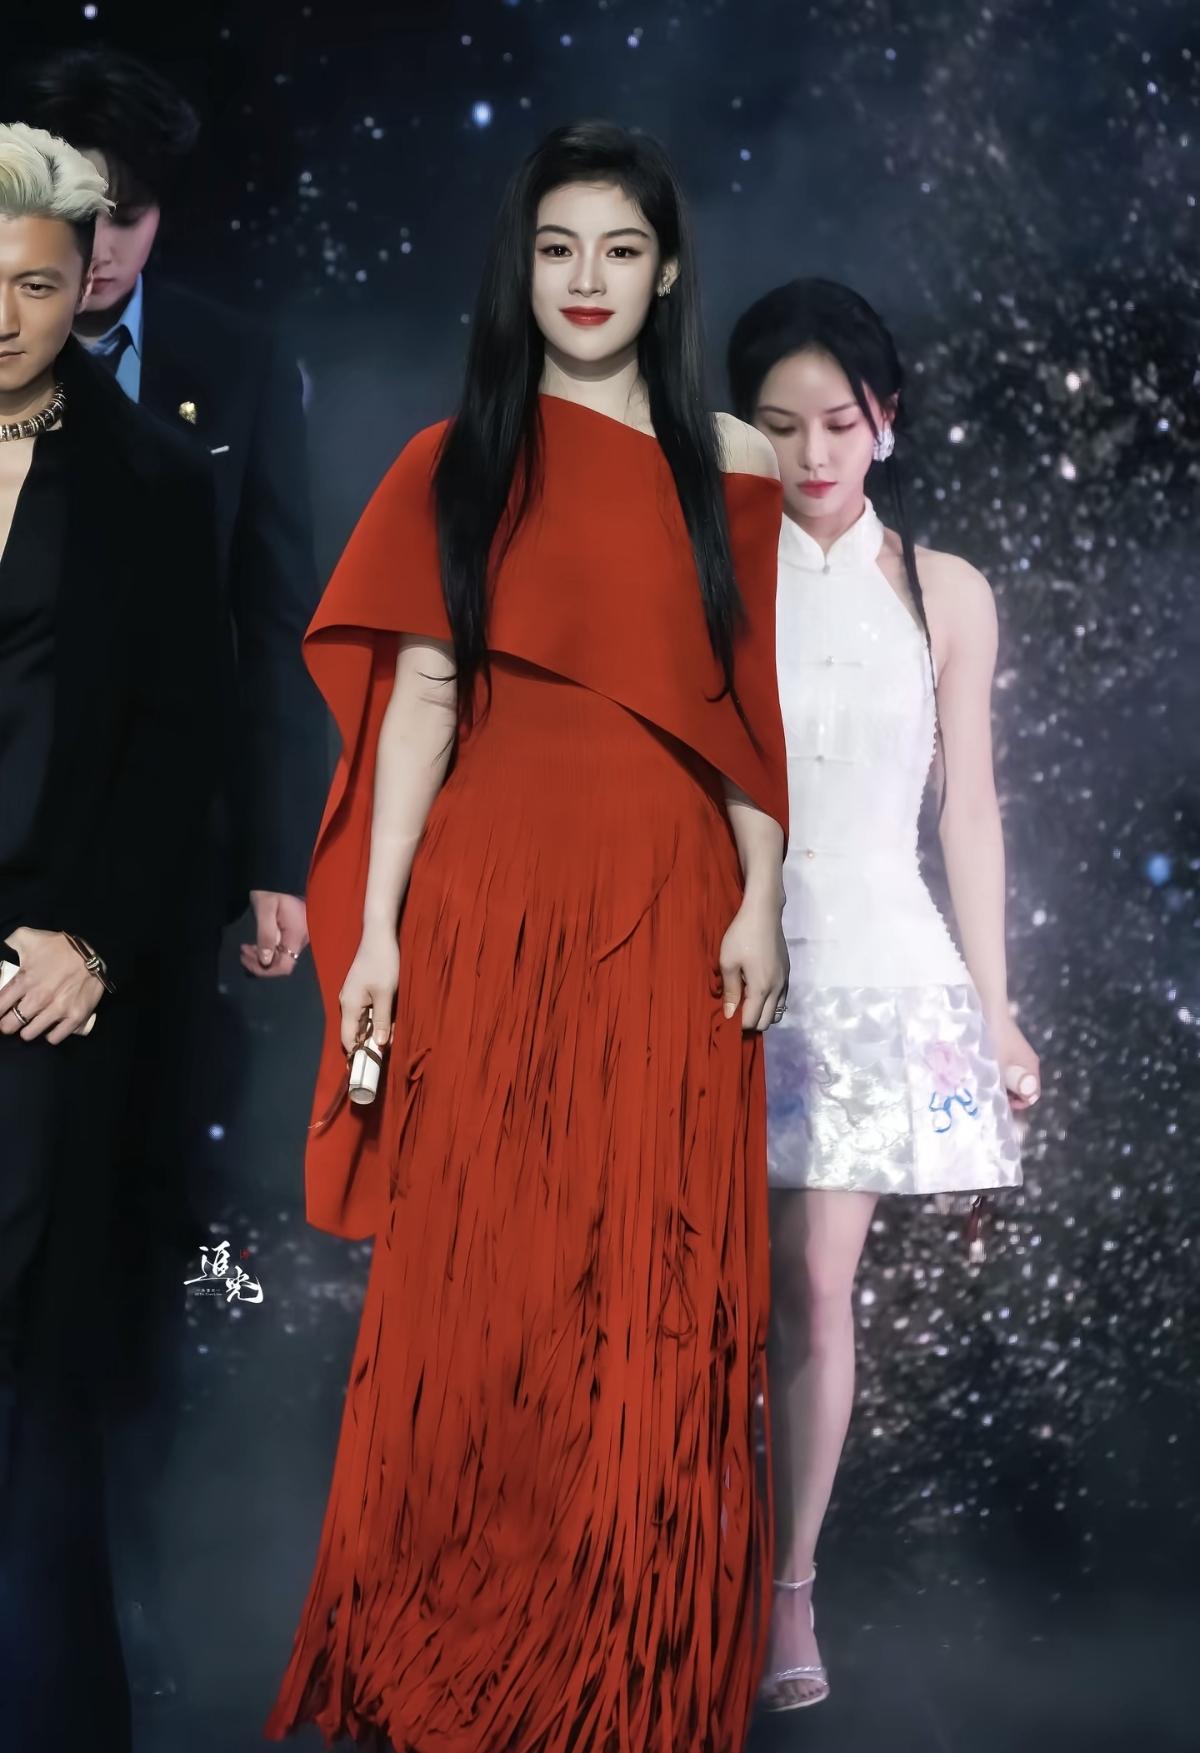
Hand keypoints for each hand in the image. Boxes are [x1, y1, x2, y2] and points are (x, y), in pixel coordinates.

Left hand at [0, 927, 103, 1043]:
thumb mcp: (31, 938)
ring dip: (26, 1031)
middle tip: (11, 1021)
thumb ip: (12, 941)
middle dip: (7, 1025)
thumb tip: (3, 945)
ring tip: (29, 1026)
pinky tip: (49, 1028)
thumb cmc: (60, 947)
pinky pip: (54, 1038)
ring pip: (29, 1034)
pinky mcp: (75, 1017)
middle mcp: (39, 998)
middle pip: (10, 1025)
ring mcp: (58, 1009)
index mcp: (25, 980)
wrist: (93, 955)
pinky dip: (49, 1035)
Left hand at [239, 891, 309, 977]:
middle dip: (260, 963)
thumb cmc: (271, 890)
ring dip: (263, 957)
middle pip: (283, 963)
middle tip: (242, 952)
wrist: (279, 875)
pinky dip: (268, 950)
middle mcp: (302, 939)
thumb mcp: (265, 910)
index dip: (266, 969)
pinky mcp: (296, 933)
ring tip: (246, 948)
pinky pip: (283, 949)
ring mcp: (300, 936)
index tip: (247, 959)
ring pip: (282, 957)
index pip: (285, 965)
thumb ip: (266, 935)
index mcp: (297, 933)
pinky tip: (256, 944)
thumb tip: (265, 960)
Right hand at [339, 923, 399, 1052]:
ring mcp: (352, 997)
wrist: (378, 935)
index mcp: (349, 1006)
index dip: (358, 1054)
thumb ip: (382, 1020)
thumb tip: (379, 1044)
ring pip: (361, 1022)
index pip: (347, 1040)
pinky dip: (375, 1019)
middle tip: (386, 1054)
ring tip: (390, 1039)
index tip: (372, 1067)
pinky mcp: (360, 990)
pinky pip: (365, 1012)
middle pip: (354, 1033)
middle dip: (368, 1044)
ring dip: (374, 1031)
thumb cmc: (383, 962)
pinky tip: (388, 1021)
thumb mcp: (386, 993)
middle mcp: (346, 1003)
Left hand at [718, 894, 788, 1032]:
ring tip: (746, 1005)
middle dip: (750, 1023)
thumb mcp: (728, 963)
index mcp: (762, 988)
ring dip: (762, 1015)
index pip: (751, 1021)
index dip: (737, 1025)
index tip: (725, 1018)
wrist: (764, 913)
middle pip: (766, 1022)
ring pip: (777, 1013)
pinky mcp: (787, 973)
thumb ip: (730, 991)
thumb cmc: (741, 936)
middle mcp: (777, 989)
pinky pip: (782, 1000)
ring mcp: (785, 981)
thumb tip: (730, 1015)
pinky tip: (757, 994)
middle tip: (734, 1012)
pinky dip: (770, 1005)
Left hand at [988, 1013, 1040, 1110]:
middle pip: (1021, 1087)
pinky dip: (995, 1070)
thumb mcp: (1002, 1065)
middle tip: (987, 1094)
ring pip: (1011, 1076)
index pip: (1031, 1095)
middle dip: (1007, 1094)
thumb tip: (1029, 1097)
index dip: (1017, 1104)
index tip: (999, 1103)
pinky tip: (981, 1069)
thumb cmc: (993, 1038)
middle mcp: (1027, 1060)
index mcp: (1031, 1066)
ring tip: (982, 1083)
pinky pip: (1004, 1065)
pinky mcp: (1005, 1045)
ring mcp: (1016, 1052)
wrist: (986, 1007)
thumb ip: (1014, 1083)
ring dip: (998, 1082)